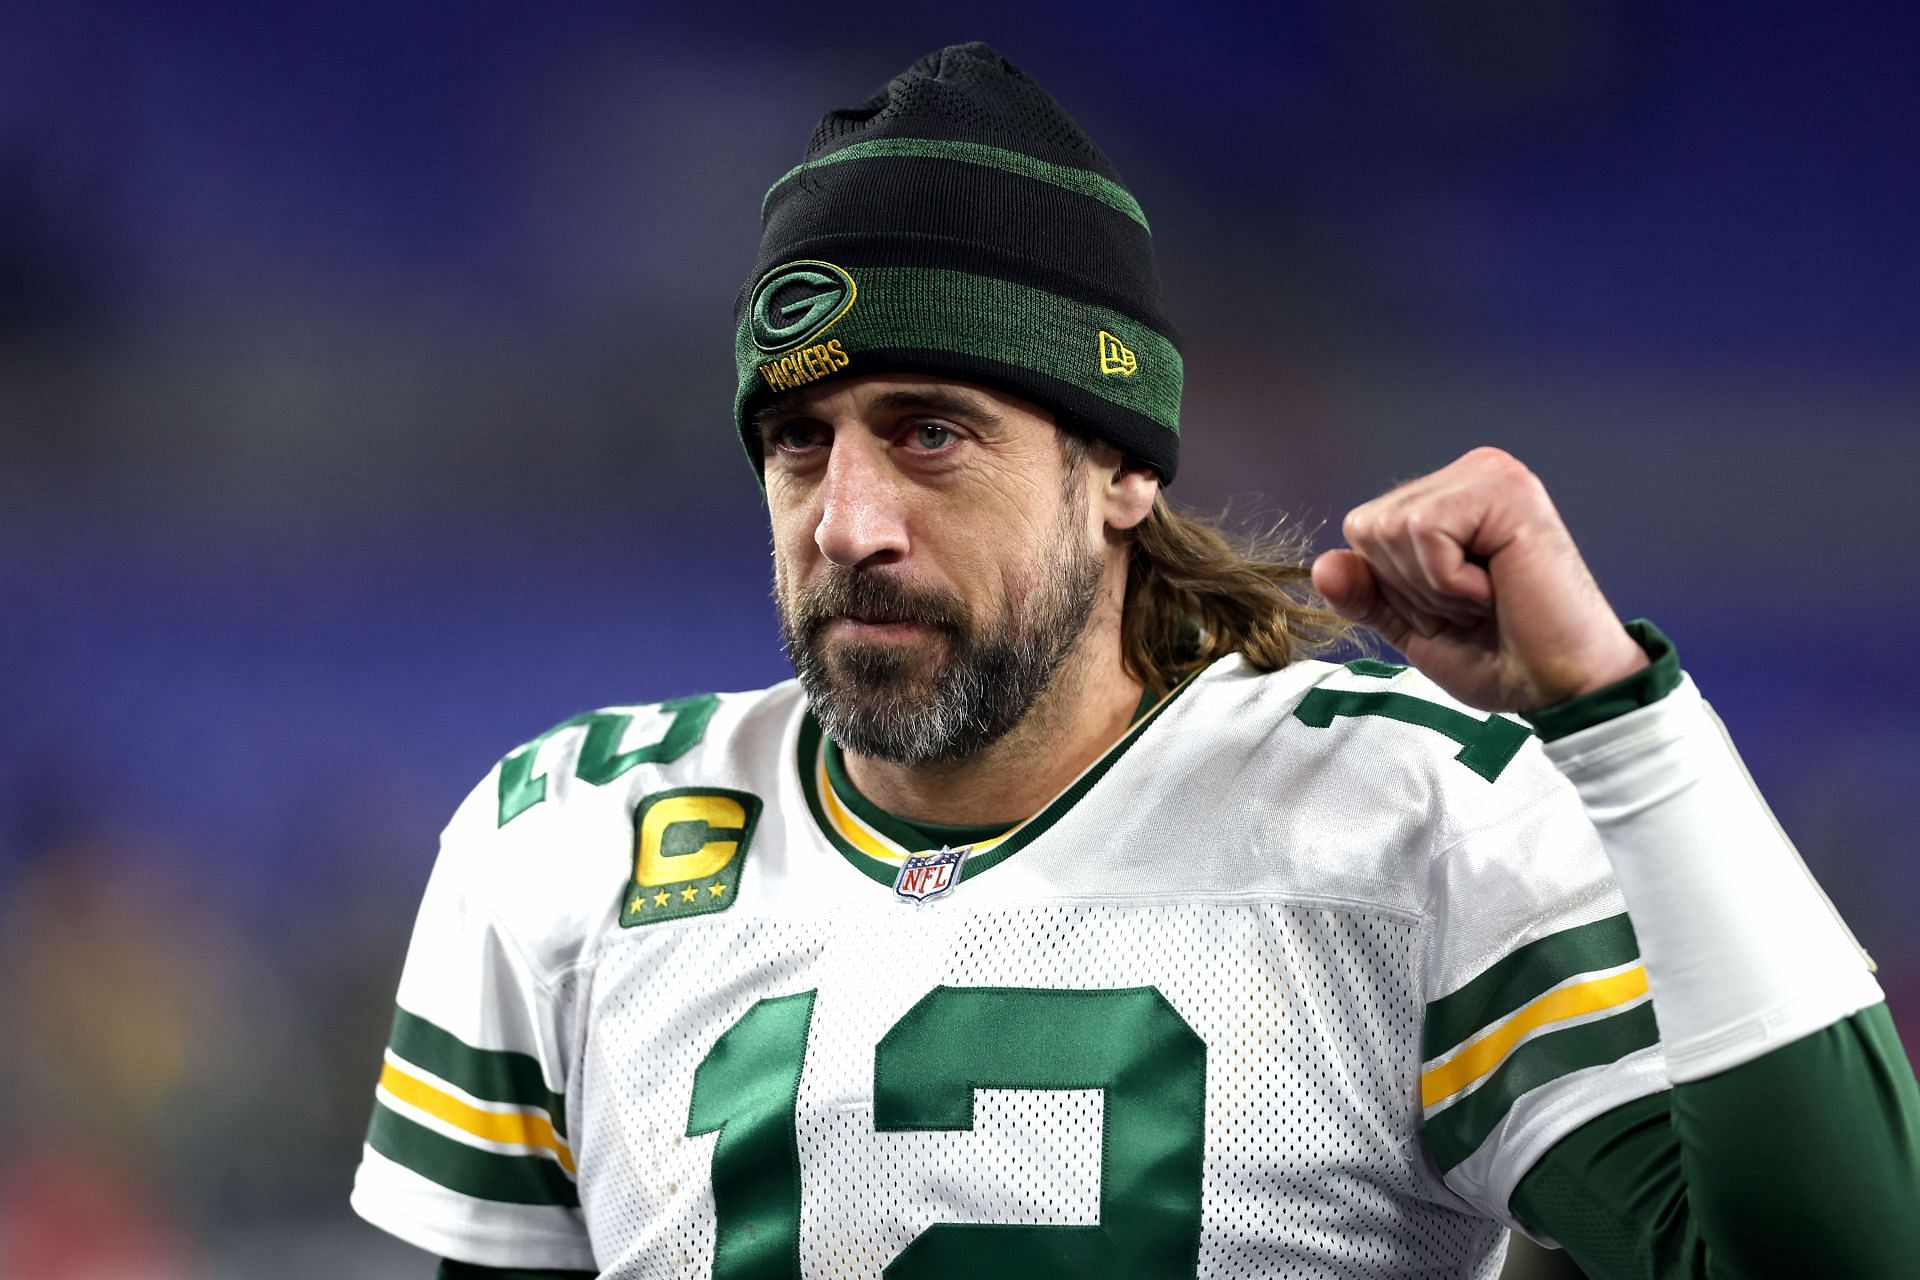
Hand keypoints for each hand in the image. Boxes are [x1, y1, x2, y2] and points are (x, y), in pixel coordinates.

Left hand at [1310, 447, 1647, 712]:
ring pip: (1393, 529)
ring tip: (1490, 596)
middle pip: (1370, 527)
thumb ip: (1368, 594)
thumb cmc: (1502, 655)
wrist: (1561, 687)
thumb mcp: (1414, 627)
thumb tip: (1321, 566)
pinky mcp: (1507, 489)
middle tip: (1476, 605)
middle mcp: (1470, 473)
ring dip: (1435, 587)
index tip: (1455, 606)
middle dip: (1411, 587)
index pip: (1363, 530)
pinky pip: (1426, 533)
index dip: (1395, 586)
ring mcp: (1490, 475)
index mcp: (1449, 498)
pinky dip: (1450, 581)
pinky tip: (1499, 587)